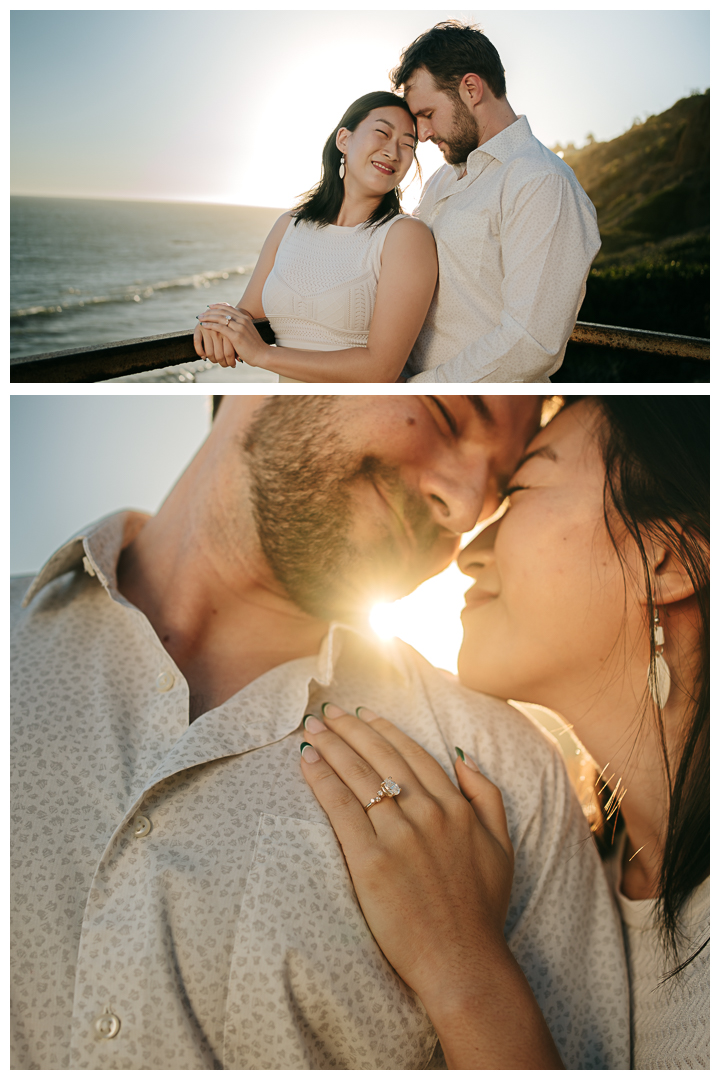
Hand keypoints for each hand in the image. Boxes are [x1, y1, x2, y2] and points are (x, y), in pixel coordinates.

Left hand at [197, 303, 270, 367]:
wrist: (263, 355)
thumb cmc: (254, 347)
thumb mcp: (247, 334)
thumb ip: (240, 328)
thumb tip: (231, 328)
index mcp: (245, 318)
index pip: (228, 308)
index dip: (217, 306)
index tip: (209, 307)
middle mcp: (242, 320)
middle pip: (222, 311)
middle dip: (210, 311)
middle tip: (201, 314)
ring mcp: (240, 327)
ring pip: (220, 318)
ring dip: (208, 317)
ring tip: (200, 318)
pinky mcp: (236, 336)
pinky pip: (220, 328)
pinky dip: (210, 325)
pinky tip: (203, 326)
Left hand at [299, 705, 513, 1006]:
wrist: (464, 963)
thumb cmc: (482, 910)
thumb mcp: (502, 845)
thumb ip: (486, 795)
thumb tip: (462, 755)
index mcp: (457, 807)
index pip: (413, 754)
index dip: (384, 729)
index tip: (363, 713)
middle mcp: (428, 813)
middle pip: (382, 757)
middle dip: (351, 729)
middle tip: (327, 711)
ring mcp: (400, 836)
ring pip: (360, 776)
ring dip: (332, 746)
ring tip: (312, 729)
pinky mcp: (372, 861)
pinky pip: (342, 808)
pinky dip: (323, 780)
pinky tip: (307, 762)